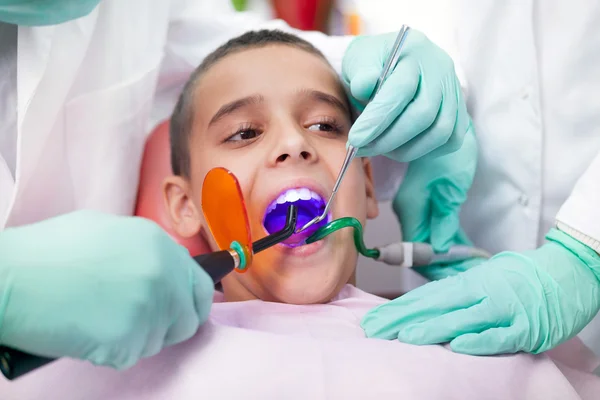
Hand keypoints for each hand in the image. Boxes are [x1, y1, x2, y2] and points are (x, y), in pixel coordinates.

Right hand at [0, 210, 213, 369]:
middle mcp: (163, 274)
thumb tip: (163, 270)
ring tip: (96, 319)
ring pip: (156, 342)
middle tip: (135, 326)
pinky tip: (85, 332)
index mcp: (159, 245)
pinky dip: (109, 352)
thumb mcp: (106, 231)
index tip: (182, 313)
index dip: (190, 303)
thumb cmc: (47, 253)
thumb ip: (144, 251)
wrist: (9, 278)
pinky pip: (128, 357)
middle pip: (186, 319)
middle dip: (166, 327)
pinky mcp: (127, 339)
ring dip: (133, 339)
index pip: (199, 285)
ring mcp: (147, 308)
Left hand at [342, 29, 468, 161]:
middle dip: (390, 139)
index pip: (401, 90)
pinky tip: (401, 148)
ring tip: (380, 149)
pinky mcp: (459, 109)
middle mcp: (440, 68)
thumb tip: (364, 86)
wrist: (390, 60)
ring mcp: (453, 89)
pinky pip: (451, 139)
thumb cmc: (371, 62)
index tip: (355, 139)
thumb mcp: (359, 59)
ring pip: (440, 131)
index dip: (378, 119)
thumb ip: (361, 73)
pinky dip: (426, 150)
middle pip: (424, 114)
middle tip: (363, 148)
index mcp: (414, 50)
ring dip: (407, 149)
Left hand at [361, 229, 599, 354]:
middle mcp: (481, 293)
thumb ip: (459, 293)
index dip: (399, 309)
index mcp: (469, 282)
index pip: (426, 297)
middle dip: (403, 319)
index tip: (374, 319)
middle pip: (435, 307)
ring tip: (405, 337)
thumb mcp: (485, 279)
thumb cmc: (522, 276)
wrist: (569, 269)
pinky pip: (500, 335)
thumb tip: (427, 305)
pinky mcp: (527, 326)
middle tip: (374, 331)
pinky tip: (457, 346)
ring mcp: (504, 309)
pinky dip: (479, 340)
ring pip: (462, 319)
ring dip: (433, 329)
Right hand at [393, 122, 477, 279]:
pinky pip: (435, 233)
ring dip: (451, 258)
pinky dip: (451, 244)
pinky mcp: (426, 206)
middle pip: (423, 252)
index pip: (418, 252)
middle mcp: (410, 213)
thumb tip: (441, 247)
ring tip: (477, 265)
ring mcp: (417, 210)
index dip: (438, 268)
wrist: (444, 126)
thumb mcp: (451, 187)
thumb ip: (444, 218)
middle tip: (475, 272)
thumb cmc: (448, 152)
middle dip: (446, 267)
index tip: (464, 274)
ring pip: (430, 245)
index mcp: (412, 209)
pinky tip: (468, 250)